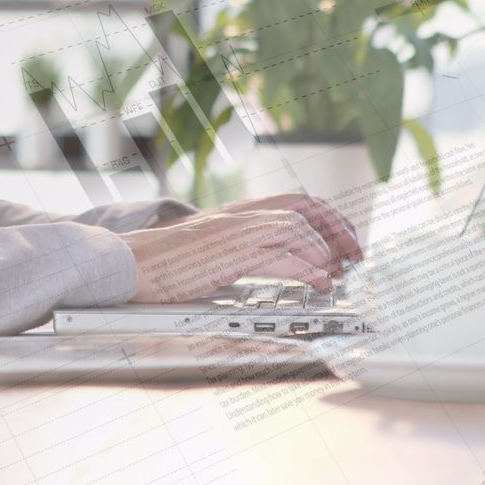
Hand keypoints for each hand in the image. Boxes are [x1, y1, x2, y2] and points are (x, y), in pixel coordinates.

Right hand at [153, 194, 362, 276]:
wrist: (130, 262)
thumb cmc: (163, 261)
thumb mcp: (209, 245)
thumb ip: (239, 245)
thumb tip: (272, 259)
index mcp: (238, 211)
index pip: (297, 200)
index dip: (328, 217)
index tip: (345, 239)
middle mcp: (241, 215)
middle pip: (306, 208)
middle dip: (338, 230)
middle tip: (354, 256)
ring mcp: (236, 232)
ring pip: (298, 230)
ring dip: (325, 253)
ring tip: (336, 275)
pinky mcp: (230, 255)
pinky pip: (281, 258)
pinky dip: (308, 270)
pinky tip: (318, 284)